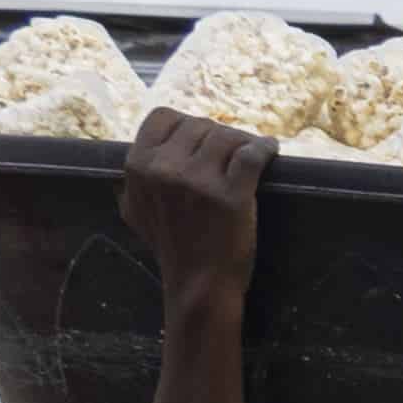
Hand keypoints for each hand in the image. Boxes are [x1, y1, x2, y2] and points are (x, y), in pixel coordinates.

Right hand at [120, 106, 268, 295]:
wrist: (198, 285)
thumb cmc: (170, 248)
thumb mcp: (135, 210)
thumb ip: (132, 181)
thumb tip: (136, 159)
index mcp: (139, 166)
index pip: (164, 117)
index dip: (186, 123)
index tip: (201, 138)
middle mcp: (165, 168)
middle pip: (200, 126)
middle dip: (218, 135)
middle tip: (232, 150)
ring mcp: (199, 181)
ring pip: (227, 136)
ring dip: (242, 141)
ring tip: (251, 152)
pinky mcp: (231, 194)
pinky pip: (251, 154)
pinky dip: (264, 148)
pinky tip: (269, 151)